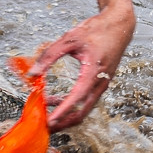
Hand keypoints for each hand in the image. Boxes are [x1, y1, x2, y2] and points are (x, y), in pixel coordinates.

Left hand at [30, 6, 135, 130]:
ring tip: (47, 114)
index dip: (63, 110)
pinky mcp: (101, 83)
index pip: (77, 97)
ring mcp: (102, 84)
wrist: (119, 25)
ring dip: (67, 114)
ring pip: (85, 109)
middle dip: (64, 122)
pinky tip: (56, 99)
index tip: (50, 120)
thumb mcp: (69, 39)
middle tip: (46, 127)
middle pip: (83, 111)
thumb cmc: (96, 30)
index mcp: (94, 72)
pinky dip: (72, 105)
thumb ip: (49, 56)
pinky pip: (86, 101)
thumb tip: (33, 73)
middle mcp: (100, 82)